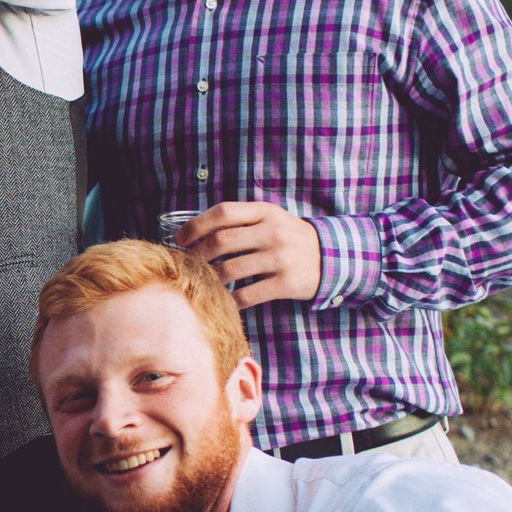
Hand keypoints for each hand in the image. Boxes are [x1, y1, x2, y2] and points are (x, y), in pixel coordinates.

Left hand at [177, 201, 322, 308]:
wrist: (332, 258)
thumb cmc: (289, 238)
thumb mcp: (271, 219)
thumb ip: (240, 220)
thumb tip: (194, 231)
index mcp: (266, 212)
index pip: (223, 213)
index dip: (195, 225)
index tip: (179, 240)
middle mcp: (273, 232)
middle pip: (221, 242)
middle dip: (197, 255)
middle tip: (187, 265)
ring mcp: (281, 258)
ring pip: (230, 270)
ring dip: (210, 279)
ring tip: (202, 283)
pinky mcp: (286, 283)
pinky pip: (248, 295)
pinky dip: (231, 300)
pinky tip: (225, 300)